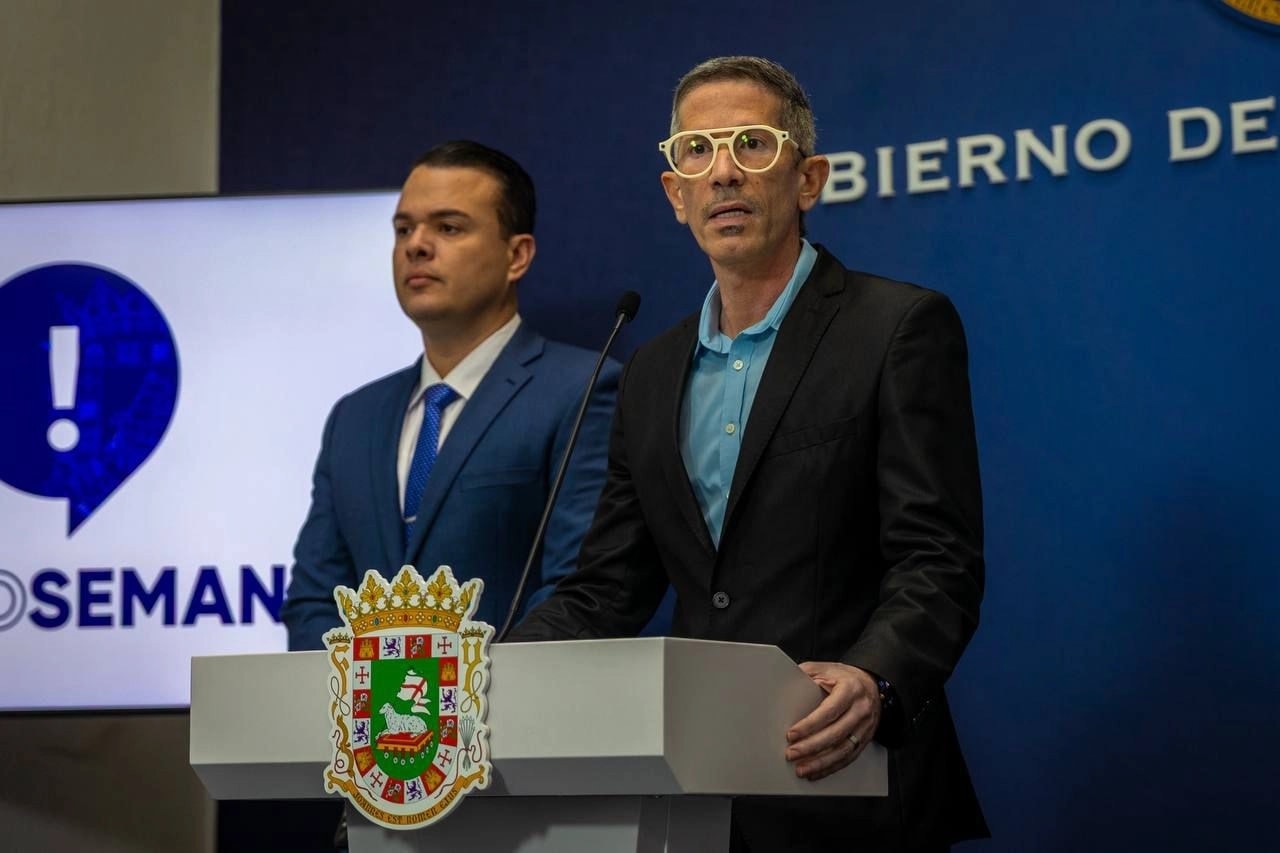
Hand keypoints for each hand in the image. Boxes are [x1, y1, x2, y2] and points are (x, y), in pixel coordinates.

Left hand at [785, 662, 880, 780]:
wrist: (871, 684)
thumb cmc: (844, 677)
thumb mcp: (825, 669)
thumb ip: (806, 674)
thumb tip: (783, 682)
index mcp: (850, 690)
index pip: (829, 711)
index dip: (809, 725)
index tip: (792, 734)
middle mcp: (861, 709)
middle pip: (835, 734)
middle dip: (811, 747)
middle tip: (792, 753)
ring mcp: (865, 727)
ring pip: (843, 750)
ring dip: (821, 762)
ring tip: (802, 769)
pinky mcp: (865, 739)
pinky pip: (848, 757)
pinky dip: (831, 767)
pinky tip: (817, 772)